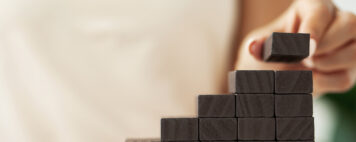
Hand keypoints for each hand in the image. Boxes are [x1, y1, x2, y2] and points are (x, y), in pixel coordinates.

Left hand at [235, 0, 355, 95]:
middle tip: (304, 58)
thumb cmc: (271, 51)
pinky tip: (309, 78)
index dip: (314, 29)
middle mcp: (337, 20)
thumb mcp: (262, 45)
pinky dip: (323, 83)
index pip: (320, 11)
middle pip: (348, 25)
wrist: (275, 73)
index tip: (306, 48)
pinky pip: (344, 79)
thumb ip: (261, 45)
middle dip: (324, 47)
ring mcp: (349, 44)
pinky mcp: (350, 69)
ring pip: (353, 52)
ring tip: (304, 66)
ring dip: (325, 65)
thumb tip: (253, 47)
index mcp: (313, 7)